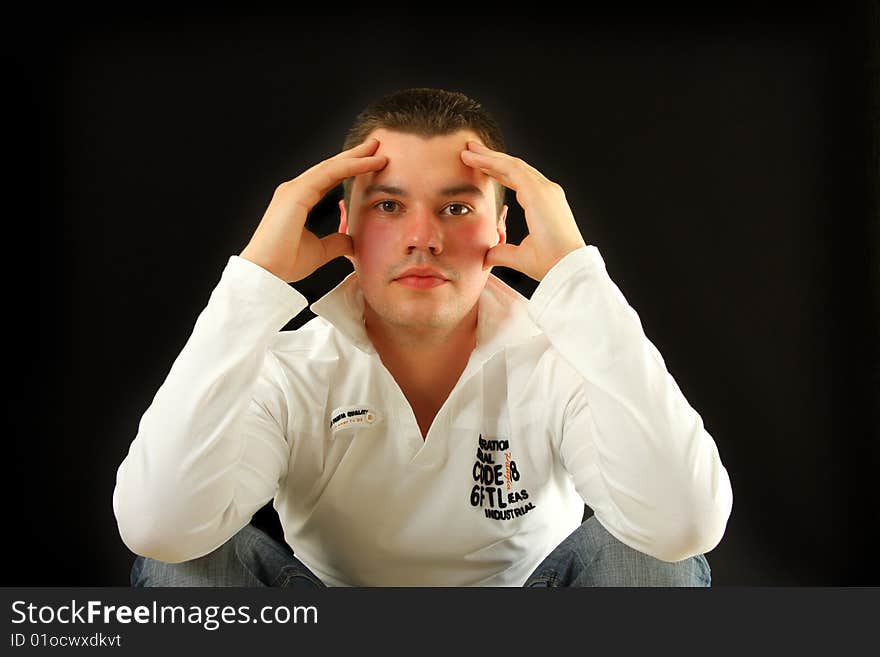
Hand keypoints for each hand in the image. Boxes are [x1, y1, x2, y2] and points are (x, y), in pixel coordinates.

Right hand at [240, 138, 386, 281]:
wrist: (266, 272)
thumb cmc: (285, 263)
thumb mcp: (320, 251)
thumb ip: (336, 242)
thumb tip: (352, 240)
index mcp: (298, 200)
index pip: (329, 179)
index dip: (349, 169)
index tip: (370, 162)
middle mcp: (295, 190)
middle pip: (330, 167)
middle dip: (353, 155)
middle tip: (375, 145)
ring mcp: (294, 189)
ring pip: (330, 166)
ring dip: (355, 156)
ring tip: (376, 148)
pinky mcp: (296, 193)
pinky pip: (329, 174)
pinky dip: (349, 166)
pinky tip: (366, 162)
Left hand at [461, 141, 585, 280]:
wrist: (566, 268)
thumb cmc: (550, 264)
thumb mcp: (518, 257)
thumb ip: (501, 253)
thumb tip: (485, 257)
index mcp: (545, 205)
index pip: (519, 181)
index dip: (498, 172)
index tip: (480, 167)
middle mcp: (547, 192)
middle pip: (515, 168)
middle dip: (492, 158)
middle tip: (471, 150)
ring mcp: (545, 189)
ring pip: (511, 165)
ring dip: (488, 156)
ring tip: (468, 151)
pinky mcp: (538, 191)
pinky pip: (511, 169)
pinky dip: (492, 161)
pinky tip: (475, 158)